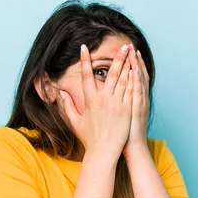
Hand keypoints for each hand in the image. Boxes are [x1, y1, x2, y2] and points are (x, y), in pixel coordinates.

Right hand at [59, 43, 133, 159]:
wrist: (103, 152)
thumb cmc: (89, 138)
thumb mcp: (75, 121)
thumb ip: (68, 106)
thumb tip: (61, 93)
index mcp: (90, 100)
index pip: (86, 75)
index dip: (84, 60)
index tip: (84, 48)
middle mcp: (103, 99)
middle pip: (111, 73)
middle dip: (117, 57)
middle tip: (123, 45)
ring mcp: (116, 104)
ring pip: (123, 79)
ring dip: (128, 64)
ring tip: (132, 53)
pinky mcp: (127, 109)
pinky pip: (131, 90)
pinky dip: (134, 79)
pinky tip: (137, 69)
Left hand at [122, 44, 149, 157]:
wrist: (133, 148)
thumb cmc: (123, 135)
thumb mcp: (120, 116)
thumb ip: (115, 104)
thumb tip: (108, 97)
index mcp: (131, 99)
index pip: (130, 78)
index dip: (129, 65)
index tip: (125, 52)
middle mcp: (136, 99)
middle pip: (135, 75)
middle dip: (132, 60)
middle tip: (129, 45)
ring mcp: (137, 104)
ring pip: (138, 81)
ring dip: (135, 66)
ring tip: (132, 52)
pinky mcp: (136, 110)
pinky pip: (137, 93)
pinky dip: (136, 82)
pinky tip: (134, 71)